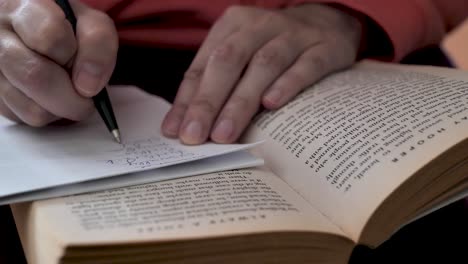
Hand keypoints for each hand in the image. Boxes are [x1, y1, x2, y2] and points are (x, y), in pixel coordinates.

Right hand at [0, 0, 117, 125]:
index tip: (89, 70)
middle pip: (35, 77)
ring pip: (29, 106)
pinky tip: (50, 97)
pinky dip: (46, 114)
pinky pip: (23, 117)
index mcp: (23, 5)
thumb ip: (98, 43)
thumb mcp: (90, 22)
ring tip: (68, 93)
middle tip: (87, 100)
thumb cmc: (66, 26)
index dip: (78, 58)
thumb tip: (86, 87)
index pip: (50, 36)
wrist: (39, 31)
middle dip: (72, 98)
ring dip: (60, 109)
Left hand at [162, 4, 362, 144]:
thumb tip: (181, 125)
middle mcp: (261, 25)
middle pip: (229, 61)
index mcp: (233, 25)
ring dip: (242, 101)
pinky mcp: (325, 48)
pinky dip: (288, 84)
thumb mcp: (241, 55)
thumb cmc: (272, 46)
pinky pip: (306, 65)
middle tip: (196, 137)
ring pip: (264, 65)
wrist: (327, 22)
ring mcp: (295, 35)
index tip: (177, 131)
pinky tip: (272, 105)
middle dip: (209, 102)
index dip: (188, 99)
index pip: (204, 64)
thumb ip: (212, 84)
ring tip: (225, 133)